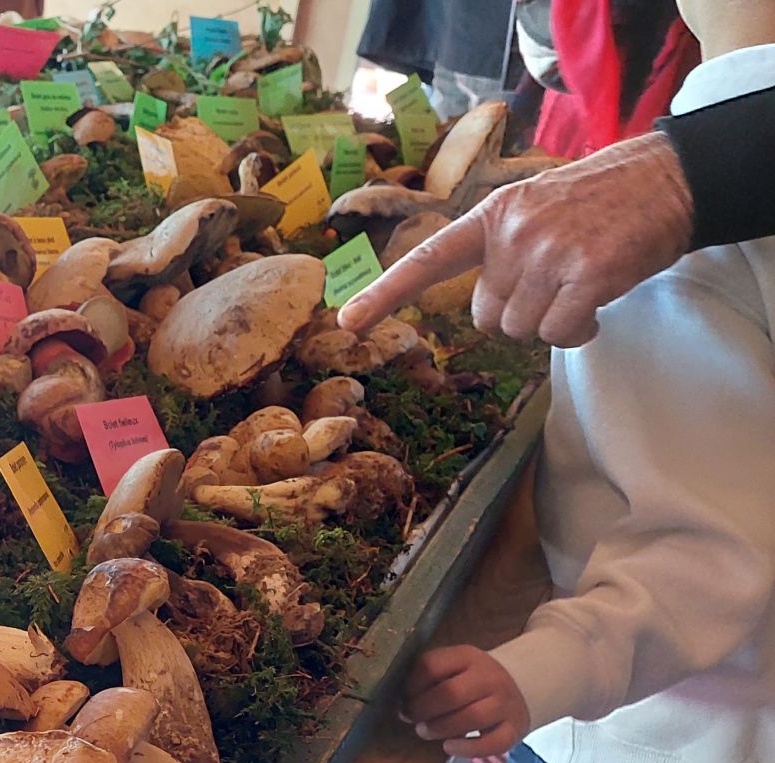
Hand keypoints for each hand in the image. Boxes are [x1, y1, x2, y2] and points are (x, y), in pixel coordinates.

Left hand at [338, 130, 693, 347]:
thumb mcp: (535, 209)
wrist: (667, 178)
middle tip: (558, 281)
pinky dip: (578, 331)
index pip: (428, 260)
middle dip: (520, 312)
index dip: (385, 294)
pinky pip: (559, 333)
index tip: (346, 322)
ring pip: (523, 329)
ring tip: (583, 285)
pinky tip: (597, 305)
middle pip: (489, 315)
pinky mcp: (587, 276)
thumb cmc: (600, 202)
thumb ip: (502, 251)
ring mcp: (548, 254)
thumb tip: (491, 311)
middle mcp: (512, 235)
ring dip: (553, 321)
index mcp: (492, 217)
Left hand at [401, 645, 530, 756]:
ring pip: (472, 717)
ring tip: (425, 732)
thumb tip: (402, 706)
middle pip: (451, 693)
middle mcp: (490, 677)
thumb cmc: (471, 680)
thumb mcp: (452, 668)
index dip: (411, 685)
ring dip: (441, 728)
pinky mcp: (515, 728)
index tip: (405, 698)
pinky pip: (493, 743)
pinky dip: (467, 749)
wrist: (519, 686)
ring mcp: (506, 703)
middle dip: (423, 710)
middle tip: (413, 719)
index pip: (431, 666)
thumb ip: (428, 679)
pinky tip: (449, 747)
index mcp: (467, 656)